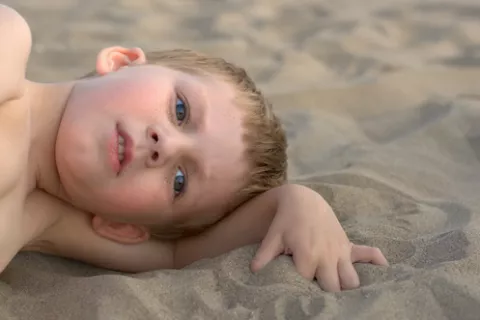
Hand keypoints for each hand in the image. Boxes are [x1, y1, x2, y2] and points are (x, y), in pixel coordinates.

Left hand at [250, 184, 387, 291]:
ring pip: (352, 281)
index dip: (302, 294)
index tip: (298, 297)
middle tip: (320, 299)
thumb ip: (265, 254)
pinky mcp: (348, 246)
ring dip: (347, 288)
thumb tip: (254, 271)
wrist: (303, 200)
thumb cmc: (286, 221)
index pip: (307, 286)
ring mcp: (340, 251)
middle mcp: (327, 256)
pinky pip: (369, 254)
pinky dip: (376, 262)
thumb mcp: (273, 236)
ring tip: (342, 296)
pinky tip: (384, 272)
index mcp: (307, 255)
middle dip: (328, 296)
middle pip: (334, 289)